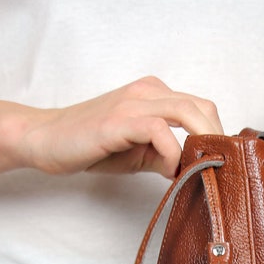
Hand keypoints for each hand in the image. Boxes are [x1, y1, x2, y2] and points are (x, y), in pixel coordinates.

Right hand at [21, 76, 223, 179]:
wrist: (45, 139)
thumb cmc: (92, 146)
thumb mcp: (141, 153)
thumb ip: (168, 155)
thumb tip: (196, 170)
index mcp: (155, 95)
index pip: (201, 108)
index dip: (216, 136)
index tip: (218, 164)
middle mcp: (147, 92)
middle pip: (202, 108)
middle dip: (216, 141)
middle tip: (216, 171)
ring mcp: (132, 103)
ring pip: (187, 112)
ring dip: (201, 144)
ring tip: (200, 170)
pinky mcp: (118, 120)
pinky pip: (160, 130)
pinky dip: (172, 153)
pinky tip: (168, 171)